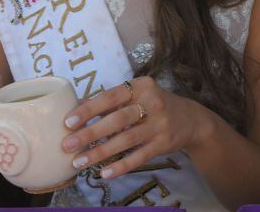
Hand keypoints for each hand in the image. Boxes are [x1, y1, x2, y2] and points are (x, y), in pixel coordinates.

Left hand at [61, 76, 204, 179]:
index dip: (89, 109)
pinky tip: (104, 173)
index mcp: (141, 86)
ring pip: (126, 140)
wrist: (192, 119)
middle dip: (90, 133)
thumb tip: (76, 110)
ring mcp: (160, 124)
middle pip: (118, 119)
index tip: (68, 122)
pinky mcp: (164, 143)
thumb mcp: (138, 95)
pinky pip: (139, 156)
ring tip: (79, 163)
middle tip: (67, 145)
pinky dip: (121, 166)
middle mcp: (153, 102)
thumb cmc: (155, 105)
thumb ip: (111, 101)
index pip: (111, 96)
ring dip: (100, 152)